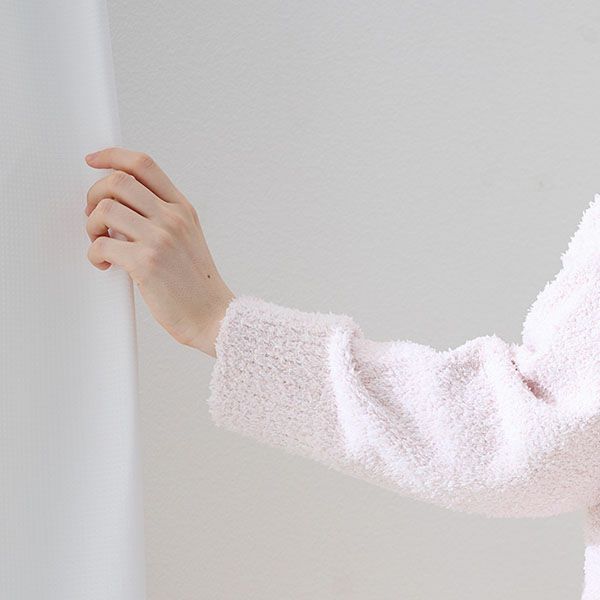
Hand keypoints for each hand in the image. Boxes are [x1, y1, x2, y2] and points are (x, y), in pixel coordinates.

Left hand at [84, 146, 234, 356]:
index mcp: (182, 208)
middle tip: (94, 217)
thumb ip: (161, 216)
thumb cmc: (197, 283)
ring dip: (91, 226)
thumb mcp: (188, 238)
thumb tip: (120, 205)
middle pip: (118, 181)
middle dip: (94, 195)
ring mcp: (160, 239)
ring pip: (105, 209)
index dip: (112, 156)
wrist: (213, 316)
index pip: (143, 164)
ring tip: (100, 242)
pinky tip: (105, 264)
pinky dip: (94, 254)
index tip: (93, 160)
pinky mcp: (146, 263)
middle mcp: (172, 218)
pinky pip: (101, 245)